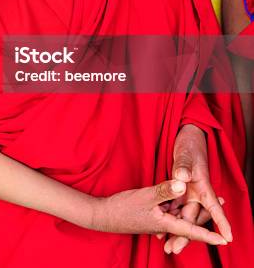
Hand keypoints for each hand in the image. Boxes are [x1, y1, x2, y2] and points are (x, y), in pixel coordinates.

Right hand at [90, 178, 226, 244]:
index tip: (224, 239)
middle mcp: (165, 224)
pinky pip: (170, 212)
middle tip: (221, 201)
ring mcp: (158, 220)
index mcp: (166, 223)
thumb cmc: (124, 208)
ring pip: (180, 216)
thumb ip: (165, 190)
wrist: (104, 214)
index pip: (191, 231)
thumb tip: (183, 184)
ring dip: (192, 208)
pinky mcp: (153, 215)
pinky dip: (178, 205)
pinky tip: (179, 194)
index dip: (208, 235)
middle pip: (189, 222)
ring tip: (206, 197)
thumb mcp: (146, 196)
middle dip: (205, 214)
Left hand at [162, 124, 231, 253]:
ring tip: (164, 245)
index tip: (228, 238)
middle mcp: (196, 192)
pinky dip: (168, 218)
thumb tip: (182, 179)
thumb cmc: (190, 143)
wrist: (187, 136)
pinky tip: (158, 229)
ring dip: (174, 229)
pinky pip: (174, 208)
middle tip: (174, 249)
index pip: (213, 206)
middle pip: (192, 217)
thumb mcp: (186, 154)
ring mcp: (187, 192)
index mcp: (203, 185)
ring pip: (182, 215)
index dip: (221, 222)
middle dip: (185, 235)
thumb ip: (183, 166)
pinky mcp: (177, 190)